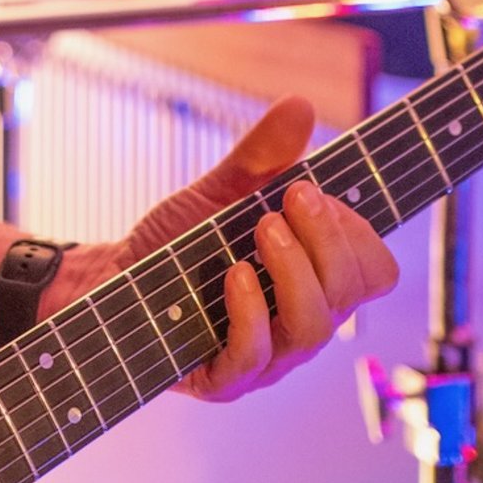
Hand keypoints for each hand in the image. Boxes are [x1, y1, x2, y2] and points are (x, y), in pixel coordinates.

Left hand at [48, 94, 396, 401]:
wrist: (110, 280)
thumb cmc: (175, 243)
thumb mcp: (217, 192)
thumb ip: (261, 157)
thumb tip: (300, 103)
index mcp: (315, 283)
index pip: (373, 270)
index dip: (356, 231)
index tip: (313, 189)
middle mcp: (301, 323)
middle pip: (351, 295)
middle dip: (328, 240)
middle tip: (291, 198)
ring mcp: (267, 357)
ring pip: (313, 328)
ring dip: (295, 271)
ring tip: (263, 228)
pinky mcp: (222, 380)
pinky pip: (254, 357)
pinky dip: (250, 312)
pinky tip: (233, 275)